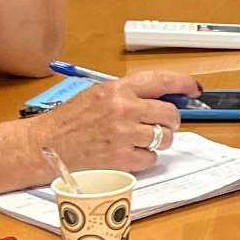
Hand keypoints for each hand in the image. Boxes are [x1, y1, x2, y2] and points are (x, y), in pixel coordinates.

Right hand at [33, 70, 199, 171]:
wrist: (44, 144)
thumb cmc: (70, 120)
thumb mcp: (98, 95)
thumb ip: (129, 94)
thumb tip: (163, 97)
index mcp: (118, 89)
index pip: (162, 81)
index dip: (183, 84)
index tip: (194, 89)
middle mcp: (123, 109)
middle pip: (170, 114)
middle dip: (170, 121)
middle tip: (160, 124)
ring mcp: (123, 134)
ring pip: (164, 138)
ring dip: (158, 141)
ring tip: (140, 139)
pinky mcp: (121, 157)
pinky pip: (150, 158)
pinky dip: (144, 158)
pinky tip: (129, 153)